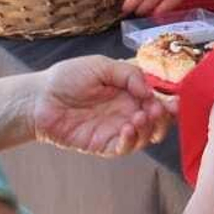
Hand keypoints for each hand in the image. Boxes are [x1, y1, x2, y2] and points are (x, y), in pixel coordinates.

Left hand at [31, 55, 172, 156]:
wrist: (39, 98)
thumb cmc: (67, 78)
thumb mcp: (100, 65)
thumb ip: (128, 74)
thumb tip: (149, 90)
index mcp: (129, 92)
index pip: (157, 100)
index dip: (168, 103)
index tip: (174, 101)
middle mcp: (126, 112)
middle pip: (157, 122)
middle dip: (163, 118)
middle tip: (157, 110)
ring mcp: (116, 129)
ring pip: (145, 137)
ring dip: (149, 129)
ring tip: (140, 117)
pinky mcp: (102, 144)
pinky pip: (124, 148)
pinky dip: (131, 141)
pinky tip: (127, 128)